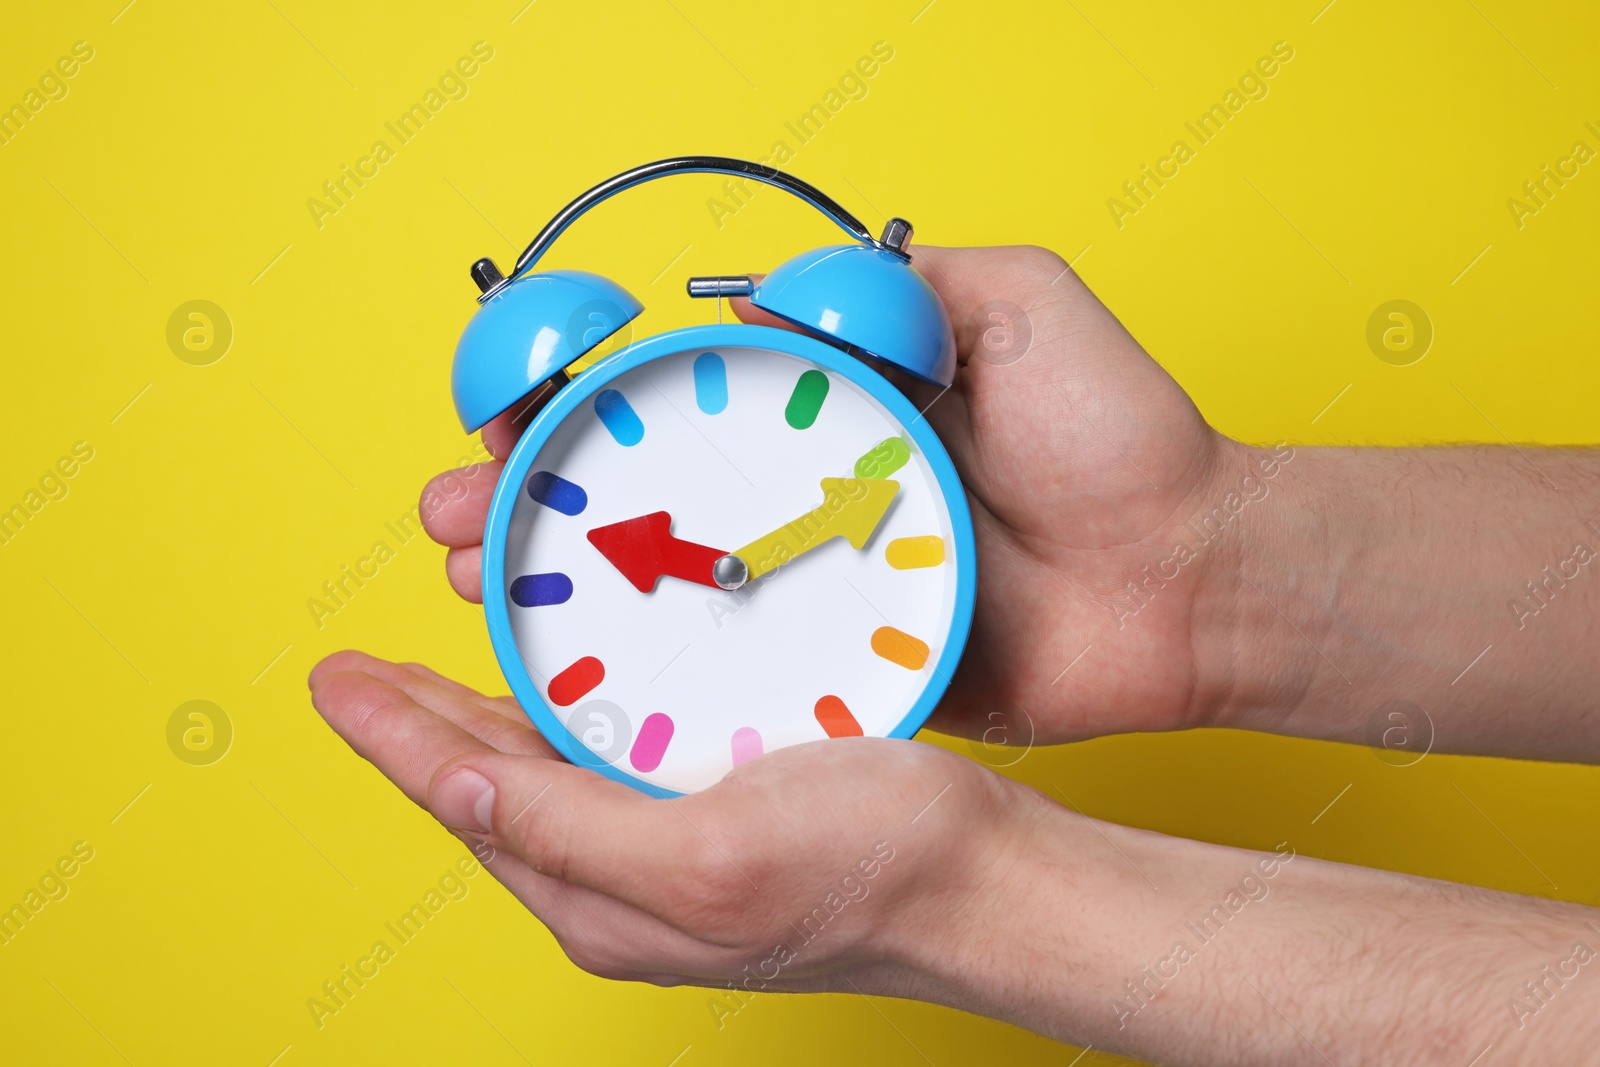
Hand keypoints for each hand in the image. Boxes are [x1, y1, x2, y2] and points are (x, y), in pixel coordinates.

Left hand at [307, 651, 1024, 995]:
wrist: (986, 881)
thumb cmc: (871, 870)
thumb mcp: (706, 857)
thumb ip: (571, 830)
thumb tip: (454, 786)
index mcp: (601, 898)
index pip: (462, 802)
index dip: (390, 736)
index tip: (333, 680)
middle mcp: (620, 881)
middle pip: (490, 788)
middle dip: (421, 723)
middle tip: (364, 670)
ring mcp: (667, 852)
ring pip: (544, 774)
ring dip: (485, 714)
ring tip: (436, 671)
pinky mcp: (716, 819)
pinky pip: (610, 763)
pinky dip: (565, 714)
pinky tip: (566, 685)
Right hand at [422, 245, 1248, 743]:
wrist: (1197, 582)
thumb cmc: (1125, 440)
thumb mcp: (1022, 307)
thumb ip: (904, 283)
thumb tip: (763, 294)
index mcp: (837, 410)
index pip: (680, 399)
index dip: (587, 407)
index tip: (510, 415)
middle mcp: (814, 497)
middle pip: (647, 499)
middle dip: (537, 506)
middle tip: (460, 517)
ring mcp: (826, 591)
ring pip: (672, 594)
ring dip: (566, 594)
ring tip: (483, 586)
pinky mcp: (851, 672)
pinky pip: (746, 676)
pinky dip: (662, 680)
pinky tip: (579, 681)